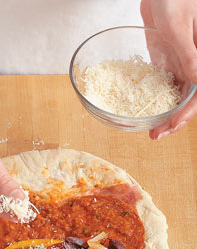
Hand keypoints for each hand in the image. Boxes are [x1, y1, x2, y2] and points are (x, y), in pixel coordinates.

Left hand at [141, 0, 196, 138]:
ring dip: (164, 114)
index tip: (170, 127)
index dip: (185, 114)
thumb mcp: (179, 26)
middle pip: (186, 101)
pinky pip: (163, 85)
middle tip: (154, 135)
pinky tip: (144, 110)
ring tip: (150, 129)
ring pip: (174, 96)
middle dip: (172, 120)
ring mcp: (179, 65)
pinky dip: (155, 99)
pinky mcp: (166, 61)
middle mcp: (193, 66)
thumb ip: (188, 55)